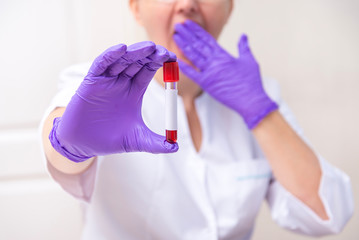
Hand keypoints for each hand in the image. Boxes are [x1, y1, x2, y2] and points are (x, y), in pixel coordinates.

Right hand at [49, 41, 178, 161]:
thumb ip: (156, 143)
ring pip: (121, 60)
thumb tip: (176, 147)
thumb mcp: (137, 140)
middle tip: (163, 52)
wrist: (83, 144)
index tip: (173, 59)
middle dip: (150, 55)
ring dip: (134, 52)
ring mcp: (106, 80)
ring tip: (149, 48)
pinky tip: (121, 49)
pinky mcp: (91, 82)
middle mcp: (121, 82)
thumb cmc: (110, 139)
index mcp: (134, 91)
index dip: (160, 62)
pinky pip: (101, 64)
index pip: (149, 70)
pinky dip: (110, 56)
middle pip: (137, 61)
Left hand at [174, 20, 277, 128]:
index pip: (207, 39)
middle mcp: (215, 62)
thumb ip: (244, 47)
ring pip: (193, 56)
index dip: (196, 30)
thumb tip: (243, 36)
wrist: (250, 100)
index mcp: (224, 55)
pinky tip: (176, 60)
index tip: (188, 24)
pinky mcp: (206, 84)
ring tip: (176, 36)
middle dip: (187, 34)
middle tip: (178, 26)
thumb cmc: (252, 82)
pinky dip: (184, 67)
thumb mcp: (249, 61)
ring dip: (184, 45)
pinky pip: (192, 74)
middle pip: (198, 45)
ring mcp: (209, 73)